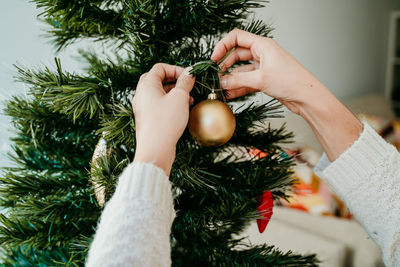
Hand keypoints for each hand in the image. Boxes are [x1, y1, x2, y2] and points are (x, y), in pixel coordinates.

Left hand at [132, 63, 194, 174]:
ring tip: (189, 98)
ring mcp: (144, 107)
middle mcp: (142, 95)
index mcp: (146, 85)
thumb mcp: (180, 98)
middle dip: (175, 80)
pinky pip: (159, 105)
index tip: (189, 76)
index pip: (160, 68)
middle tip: (187, 85)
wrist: (155, 149)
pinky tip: (183, 109)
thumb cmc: (165, 122)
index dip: (176, 69)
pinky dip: (171, 103)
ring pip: (160, 93)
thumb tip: (189, 72)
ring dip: (175, 93)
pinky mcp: (148, 119)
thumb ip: (185, 82)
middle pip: (158, 79)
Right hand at [211, 28, 328, 114]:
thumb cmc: (292, 81)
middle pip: (236, 54)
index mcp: (263, 45)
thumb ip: (237, 80)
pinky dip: (237, 87)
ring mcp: (263, 67)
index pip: (236, 37)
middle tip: (215, 76)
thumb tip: (221, 81)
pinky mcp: (264, 79)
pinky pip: (246, 81)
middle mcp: (262, 54)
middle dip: (225, 65)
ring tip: (221, 88)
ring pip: (241, 70)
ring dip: (230, 78)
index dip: (222, 46)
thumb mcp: (260, 79)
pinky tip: (229, 94)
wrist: (307, 97)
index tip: (214, 59)